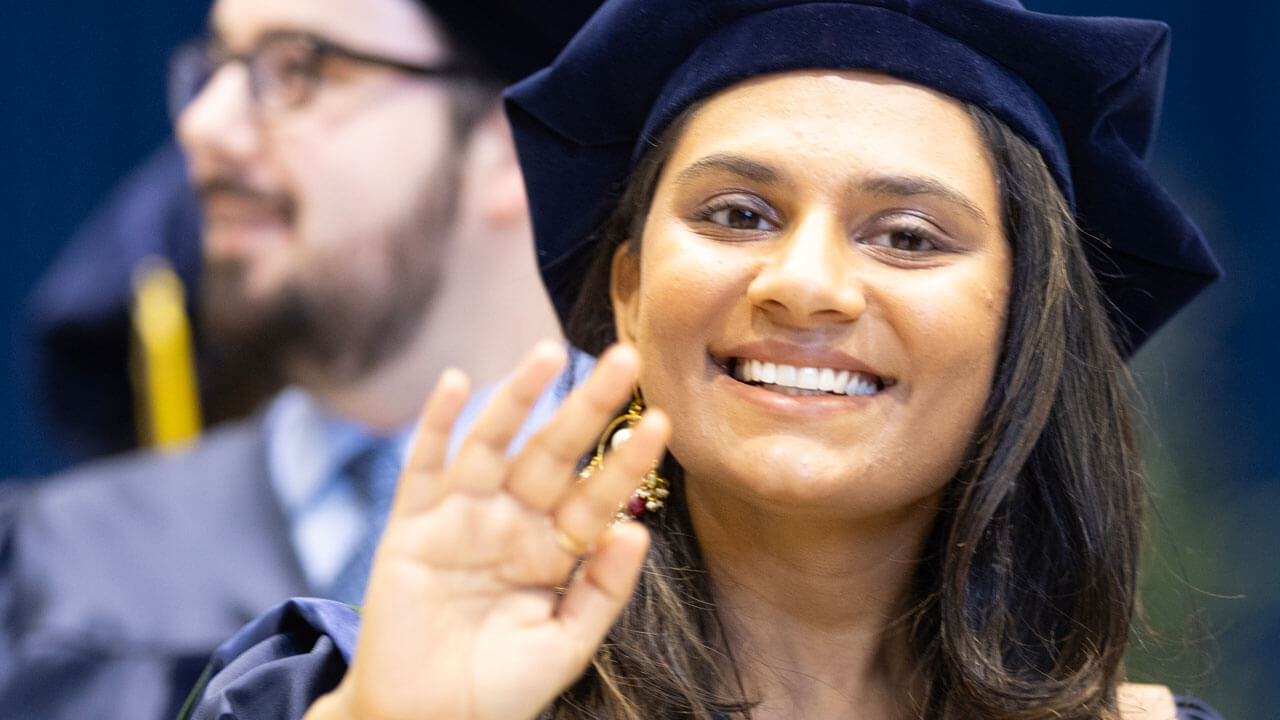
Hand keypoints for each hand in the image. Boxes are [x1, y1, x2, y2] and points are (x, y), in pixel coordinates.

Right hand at [309, 342, 669, 719]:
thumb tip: (636, 529)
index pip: (598, 495)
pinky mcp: (412, 525)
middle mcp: (512, 523)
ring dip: (519, 397)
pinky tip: (458, 382)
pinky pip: (426, 466)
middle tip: (625, 358)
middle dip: (588, 407)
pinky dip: (438, 424)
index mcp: (555, 551)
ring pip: (494, 444)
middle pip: (554, 453)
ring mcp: (462, 518)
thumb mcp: (566, 646)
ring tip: (551, 354)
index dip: (627, 462)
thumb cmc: (500, 691)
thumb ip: (603, 591)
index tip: (661, 421)